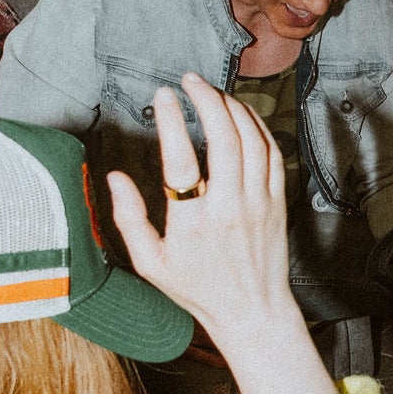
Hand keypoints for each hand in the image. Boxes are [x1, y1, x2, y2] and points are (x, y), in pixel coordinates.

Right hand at [108, 74, 291, 347]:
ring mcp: (258, 203)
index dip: (171, 120)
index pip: (180, 158)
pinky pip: (272, 154)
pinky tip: (241, 115)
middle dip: (206, 99)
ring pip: (251, 140)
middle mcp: (228, 208)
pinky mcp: (277, 203)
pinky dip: (257, 126)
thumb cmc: (199, 289)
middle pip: (223, 137)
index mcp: (192, 222)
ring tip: (213, 93)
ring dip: (232, 108)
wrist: (252, 312)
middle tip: (190, 82)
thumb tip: (115, 178)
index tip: (163, 96)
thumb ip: (129, 218)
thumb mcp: (150, 263)